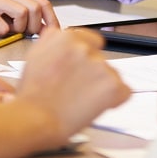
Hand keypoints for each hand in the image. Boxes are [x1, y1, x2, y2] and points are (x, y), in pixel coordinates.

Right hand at [0, 0, 57, 35]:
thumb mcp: (11, 15)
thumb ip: (29, 19)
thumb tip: (49, 31)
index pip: (43, 4)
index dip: (51, 21)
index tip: (52, 35)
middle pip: (35, 9)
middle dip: (34, 27)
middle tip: (24, 34)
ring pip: (22, 13)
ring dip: (19, 29)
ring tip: (9, 31)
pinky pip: (2, 25)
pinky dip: (2, 33)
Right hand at [16, 28, 130, 140]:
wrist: (35, 119)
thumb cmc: (32, 96)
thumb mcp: (35, 56)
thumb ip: (52, 43)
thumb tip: (61, 37)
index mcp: (66, 38)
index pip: (91, 40)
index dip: (87, 57)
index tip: (83, 69)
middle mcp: (84, 48)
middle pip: (100, 59)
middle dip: (92, 73)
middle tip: (76, 90)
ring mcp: (99, 65)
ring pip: (111, 75)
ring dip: (101, 86)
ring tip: (80, 101)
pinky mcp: (112, 84)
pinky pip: (124, 92)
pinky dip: (114, 101)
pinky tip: (95, 107)